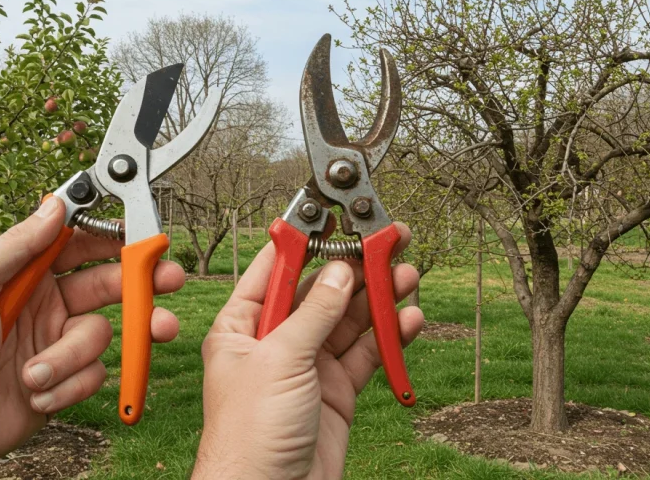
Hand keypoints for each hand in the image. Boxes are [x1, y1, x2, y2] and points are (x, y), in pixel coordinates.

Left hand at [0, 197, 183, 471]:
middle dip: (141, 285)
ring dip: (69, 357)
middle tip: (169, 282)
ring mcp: (58, 344)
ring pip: (100, 337)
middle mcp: (48, 305)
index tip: (144, 236)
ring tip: (36, 372)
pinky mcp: (64, 382)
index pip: (81, 246)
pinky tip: (33, 393)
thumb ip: (18, 243)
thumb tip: (55, 204)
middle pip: (110, 286)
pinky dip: (64, 385)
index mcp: (27, 275)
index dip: (115, 239)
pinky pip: (92, 377)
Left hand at [193, 223, 423, 479]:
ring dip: (377, 299)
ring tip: (406, 275)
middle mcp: (274, 342)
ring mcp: (306, 368)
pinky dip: (388, 338)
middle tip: (388, 242)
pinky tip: (408, 319)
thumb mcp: (280, 361)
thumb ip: (315, 315)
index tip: (331, 215)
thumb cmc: (249, 435)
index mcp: (241, 327)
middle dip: (354, 268)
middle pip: (320, 293)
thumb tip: (340, 271)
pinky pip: (365, 356)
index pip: (274, 271)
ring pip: (347, 322)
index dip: (304, 242)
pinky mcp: (335, 393)